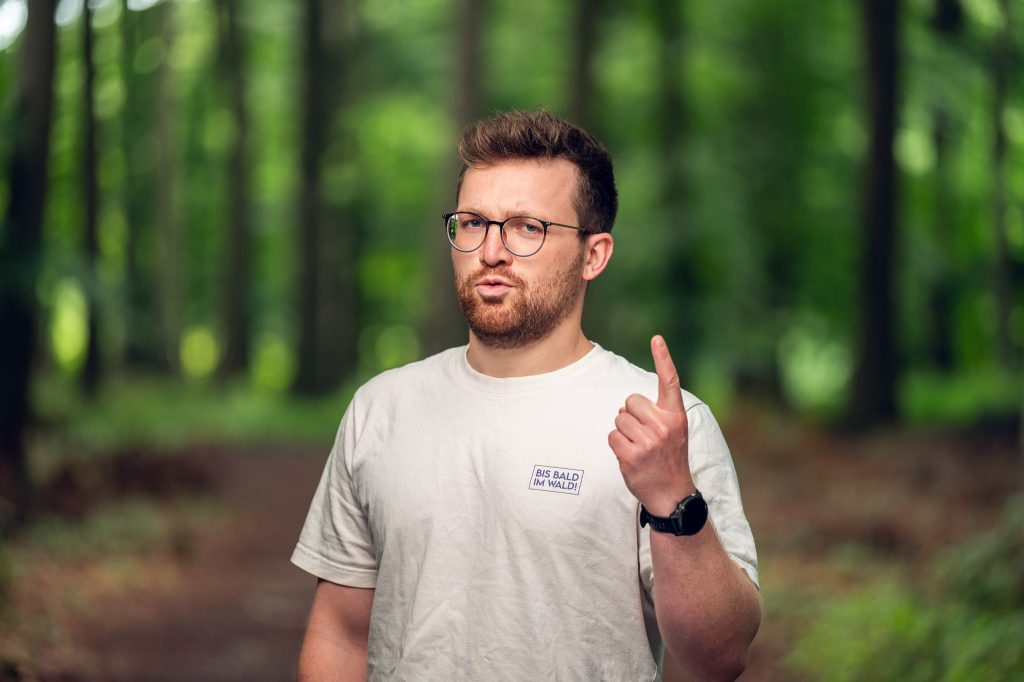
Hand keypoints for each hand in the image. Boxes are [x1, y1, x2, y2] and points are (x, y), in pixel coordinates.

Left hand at [608, 335, 693, 515]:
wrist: (672, 493)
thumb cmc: (669, 458)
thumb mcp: (673, 432)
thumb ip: (658, 413)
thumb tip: (626, 404)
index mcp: (676, 416)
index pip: (669, 381)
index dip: (663, 358)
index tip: (657, 338)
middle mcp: (664, 425)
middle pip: (630, 401)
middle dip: (630, 414)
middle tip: (644, 434)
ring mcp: (649, 441)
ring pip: (618, 419)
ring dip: (623, 432)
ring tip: (639, 447)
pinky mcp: (632, 455)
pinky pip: (611, 436)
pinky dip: (616, 445)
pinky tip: (630, 457)